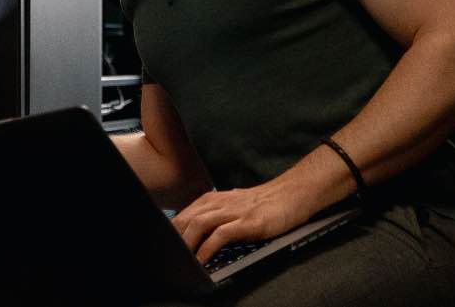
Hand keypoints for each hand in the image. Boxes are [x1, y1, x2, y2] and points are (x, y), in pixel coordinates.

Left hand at [170, 178, 312, 264]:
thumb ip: (215, 216)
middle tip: (168, 257)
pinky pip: (220, 235)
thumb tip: (196, 234)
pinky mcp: (247, 222)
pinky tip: (203, 260)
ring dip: (187, 244)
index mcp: (213, 199)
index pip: (184, 215)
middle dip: (174, 239)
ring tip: (181, 260)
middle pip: (186, 219)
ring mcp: (234, 211)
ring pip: (199, 224)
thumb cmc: (262, 204)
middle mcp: (220, 202)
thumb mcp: (233, 206)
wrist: (291, 195)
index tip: (163, 247)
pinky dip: (208, 248)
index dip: (171, 232)